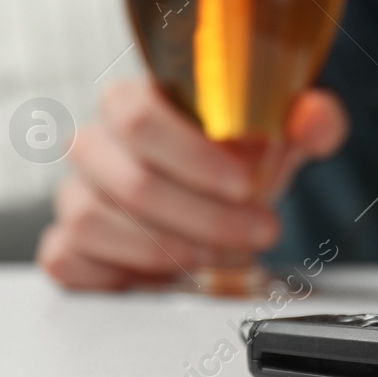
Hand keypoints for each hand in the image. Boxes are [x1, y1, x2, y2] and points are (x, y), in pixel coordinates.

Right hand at [37, 79, 347, 289]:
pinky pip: (69, 261)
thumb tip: (312, 119)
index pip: (140, 118)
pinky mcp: (65, 246)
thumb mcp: (281, 138)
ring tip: (223, 256)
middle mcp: (94, 145)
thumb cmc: (235, 165)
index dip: (193, 157)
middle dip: (204, 217)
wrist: (214, 206)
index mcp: (132, 101)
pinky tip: (170, 274)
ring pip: (96, 223)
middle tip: (256, 231)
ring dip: (171, 249)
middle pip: (131, 181)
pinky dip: (121, 274)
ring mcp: (74, 195)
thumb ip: (309, 120)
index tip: (244, 183)